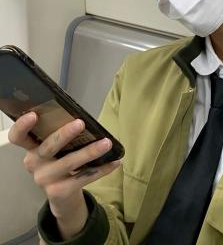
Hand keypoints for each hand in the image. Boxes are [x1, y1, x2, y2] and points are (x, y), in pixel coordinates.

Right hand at [8, 112, 120, 234]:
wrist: (62, 196)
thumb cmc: (61, 162)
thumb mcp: (56, 150)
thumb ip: (62, 136)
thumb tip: (83, 118)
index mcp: (31, 148)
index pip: (18, 137)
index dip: (22, 126)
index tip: (33, 114)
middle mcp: (34, 163)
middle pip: (48, 147)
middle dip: (64, 134)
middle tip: (80, 123)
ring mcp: (45, 179)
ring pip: (69, 162)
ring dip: (90, 152)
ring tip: (107, 143)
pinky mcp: (59, 191)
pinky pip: (84, 177)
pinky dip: (102, 169)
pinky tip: (115, 162)